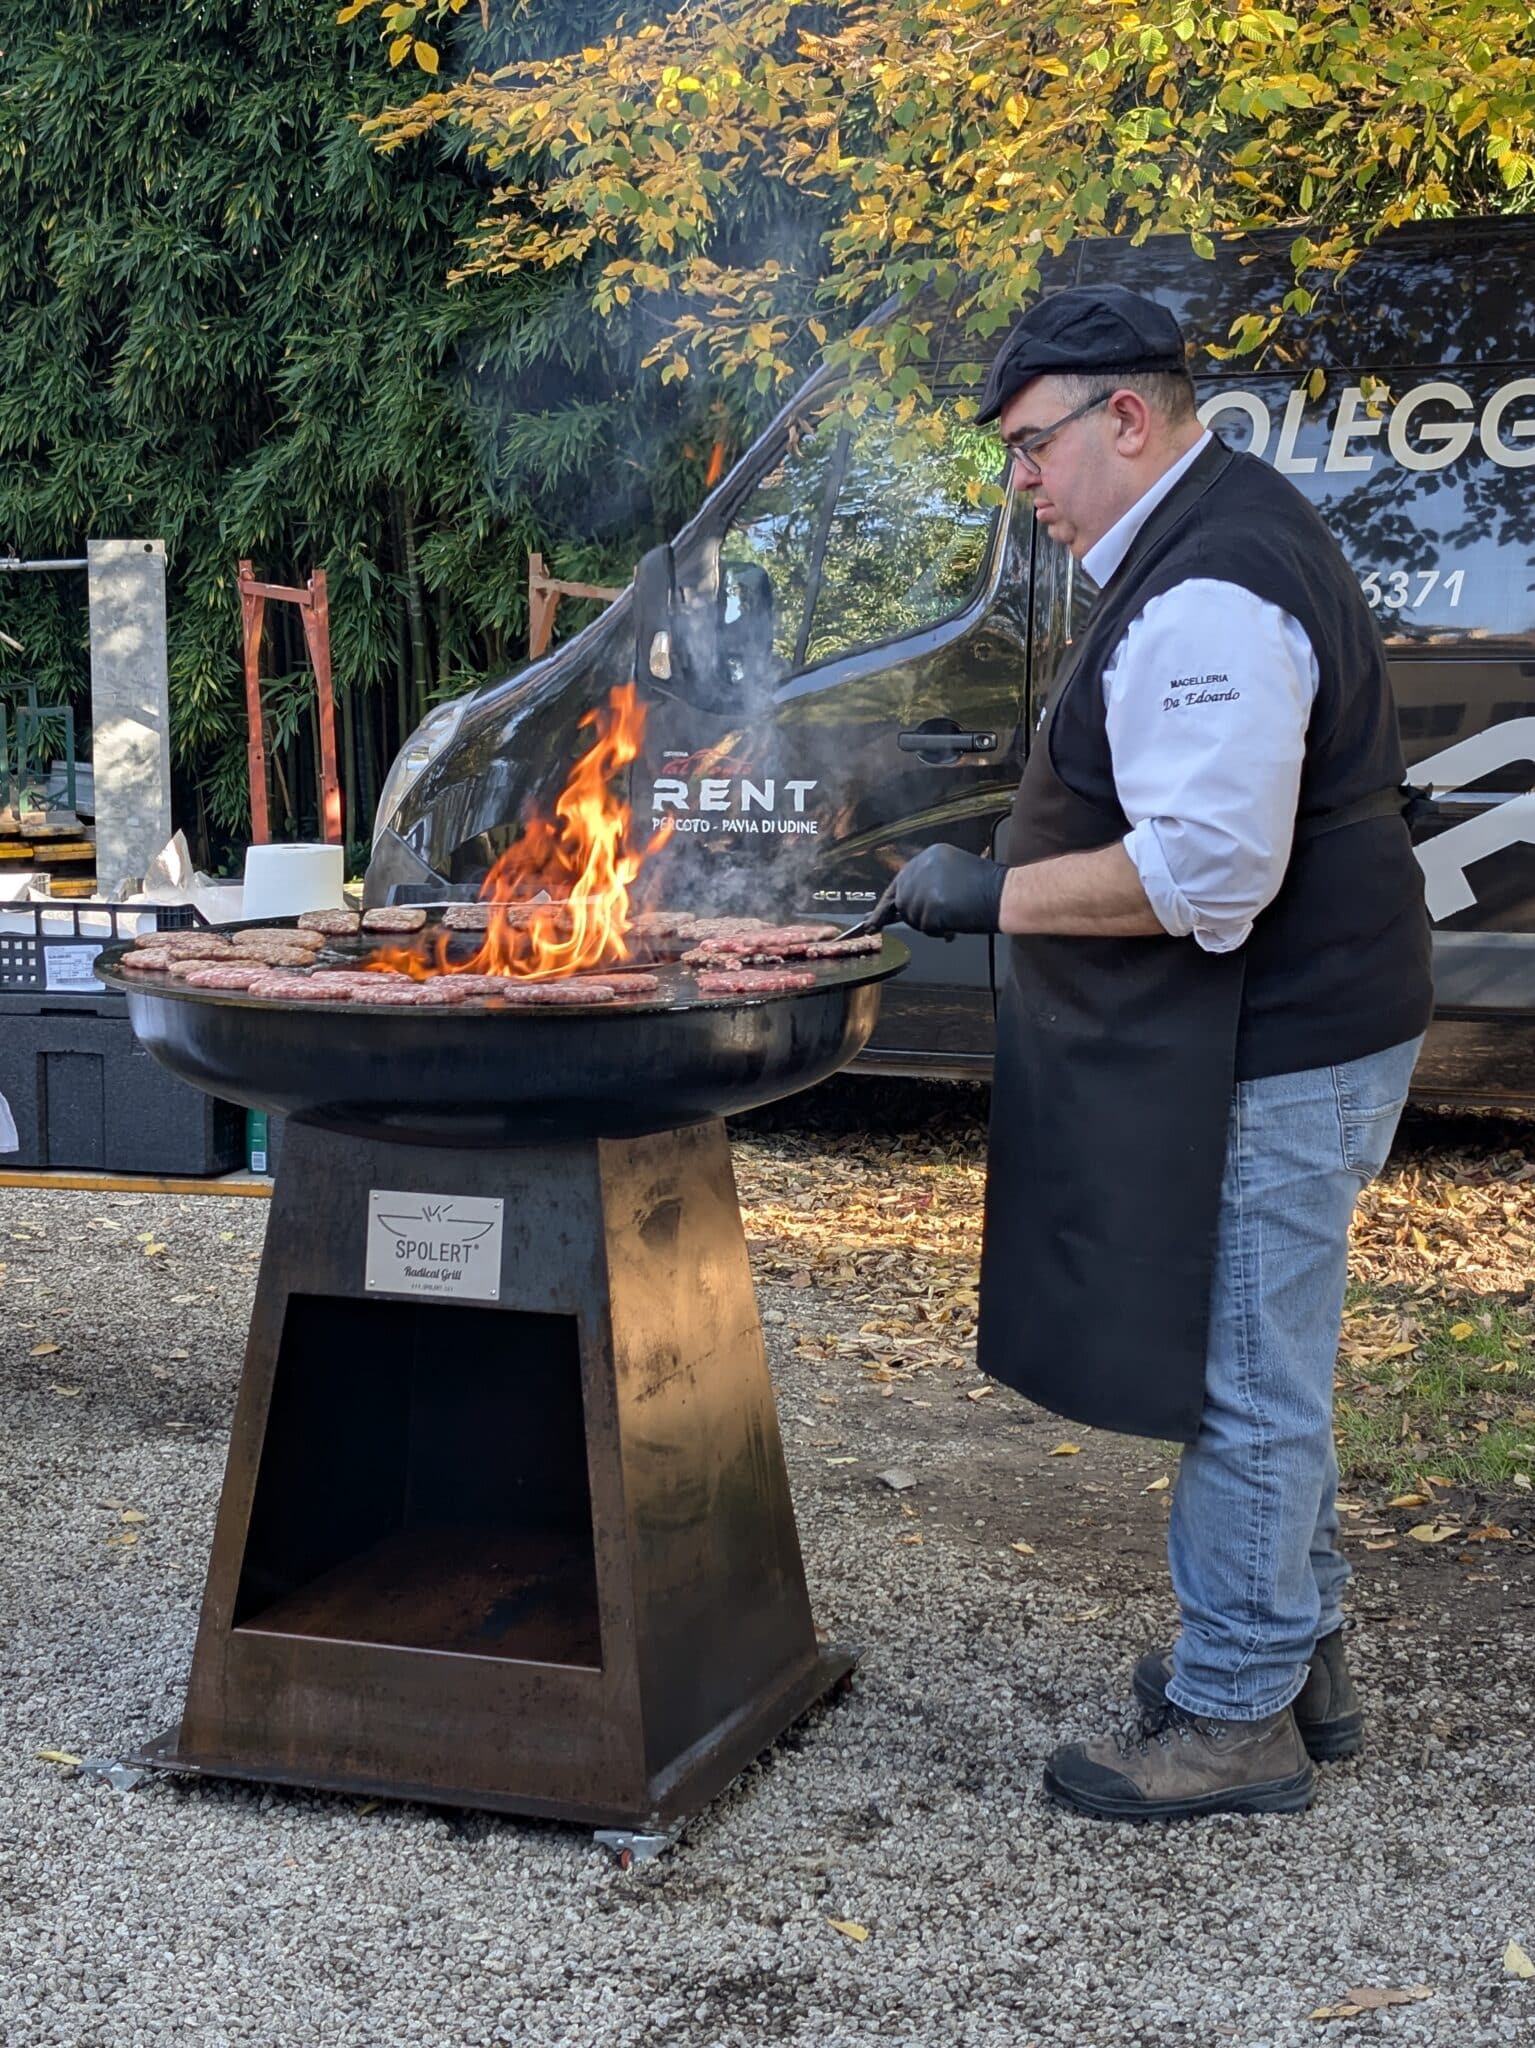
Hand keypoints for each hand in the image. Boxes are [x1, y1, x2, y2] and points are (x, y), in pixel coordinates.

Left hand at [868, 844, 1006, 936]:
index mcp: (929, 855)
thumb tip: (909, 902)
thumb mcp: (953, 872)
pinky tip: (952, 926)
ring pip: (911, 916)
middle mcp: (922, 867)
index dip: (891, 901)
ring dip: (927, 924)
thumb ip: (929, 881)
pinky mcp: (929, 907)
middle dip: (906, 915)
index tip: (876, 916)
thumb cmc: (988, 887)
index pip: (901, 880)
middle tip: (900, 923)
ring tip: (950, 920)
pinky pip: (924, 928)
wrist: (1005, 894)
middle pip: (901, 899)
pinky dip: (938, 931)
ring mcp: (924, 887)